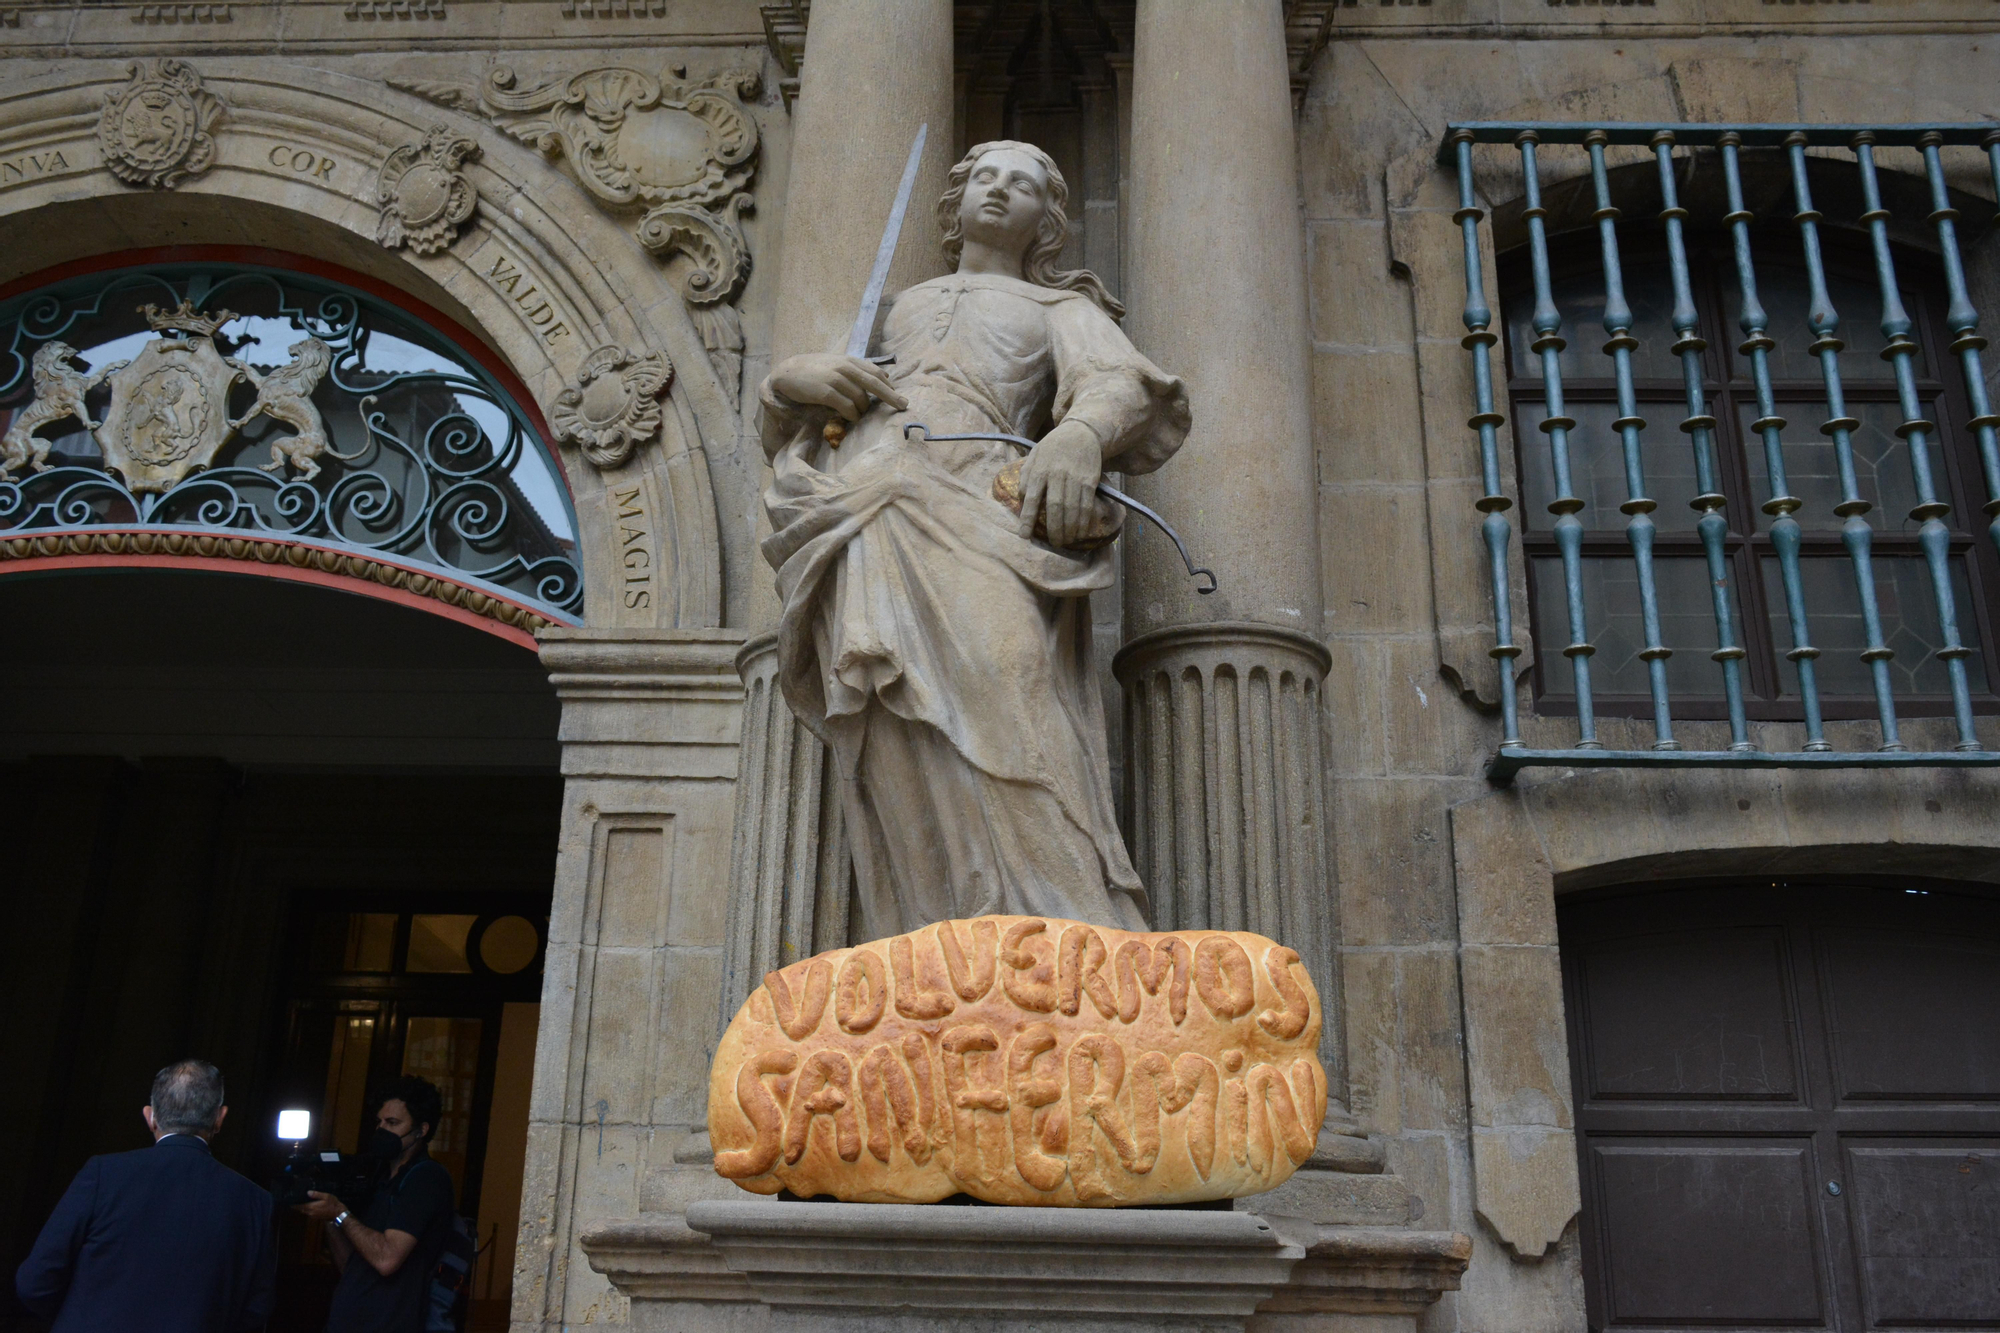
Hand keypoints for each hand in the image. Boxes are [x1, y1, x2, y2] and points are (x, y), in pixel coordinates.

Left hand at [295, 1191, 347, 1222]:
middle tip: (295, 1198)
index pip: (298, 1206)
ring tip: (301, 1201)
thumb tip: (307, 1192)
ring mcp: (312, 1215)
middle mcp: (310, 1212)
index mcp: (311, 1207)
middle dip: (297, 1205)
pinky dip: (306, 1208)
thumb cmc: (333, 1204)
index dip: (293, 1204)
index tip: (289, 1200)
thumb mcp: (326, 1196)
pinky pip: (308, 1212)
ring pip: (304, 1211)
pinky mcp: (315, 1217)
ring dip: (302, 1207)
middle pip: (300, 1209)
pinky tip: (309, 1204)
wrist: (338, 1214)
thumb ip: (316, 1194)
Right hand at [768, 353, 907, 422]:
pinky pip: (847, 407)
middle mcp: (844, 367)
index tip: (899, 396)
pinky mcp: (826, 392)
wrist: (787, 372)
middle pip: (874, 384)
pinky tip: (851, 418)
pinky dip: (852, 415)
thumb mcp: (835, 364)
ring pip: (860, 399)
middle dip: (891, 396)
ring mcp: (835, 379)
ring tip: (858, 415)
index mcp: (849, 360)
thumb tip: (882, 376)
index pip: (875, 373)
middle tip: (904, 406)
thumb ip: (856, 369)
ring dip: (863, 411)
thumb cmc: (813, 370)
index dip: (888, 386)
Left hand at [1016, 420, 1102, 549]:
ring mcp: (1074, 478)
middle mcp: (1056, 475)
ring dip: (1070, 528)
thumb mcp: (1034, 455)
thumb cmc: (1052, 447)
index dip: (1027, 518)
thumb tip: (1020, 498)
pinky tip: (1081, 531)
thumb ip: (1025, 476)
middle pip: (1055, 507)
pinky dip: (1084, 520)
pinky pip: (1087, 504)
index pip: (1031, 498)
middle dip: (1054, 529)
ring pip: (1072, 508)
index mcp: (1039, 470)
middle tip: (1054, 543)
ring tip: (1067, 540)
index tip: (1024, 536)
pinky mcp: (1089, 480)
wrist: (1080, 432)